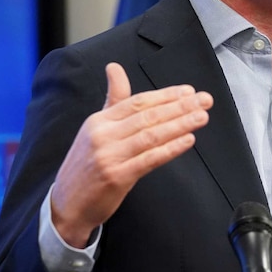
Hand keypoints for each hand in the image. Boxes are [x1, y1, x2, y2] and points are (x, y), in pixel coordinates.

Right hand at [50, 62, 212, 247]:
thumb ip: (113, 100)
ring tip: (201, 117)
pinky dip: (171, 148)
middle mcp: (103, 135)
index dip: (165, 95)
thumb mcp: (96, 128)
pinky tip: (188, 140)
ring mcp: (109, 156)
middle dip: (180, 106)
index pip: (138, 102)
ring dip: (180, 124)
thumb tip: (114, 67)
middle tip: (204, 100)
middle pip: (148, 116)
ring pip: (151, 135)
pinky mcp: (117, 177)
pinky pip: (149, 159)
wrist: (66, 204)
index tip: (189, 91)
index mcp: (99, 120)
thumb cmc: (87, 164)